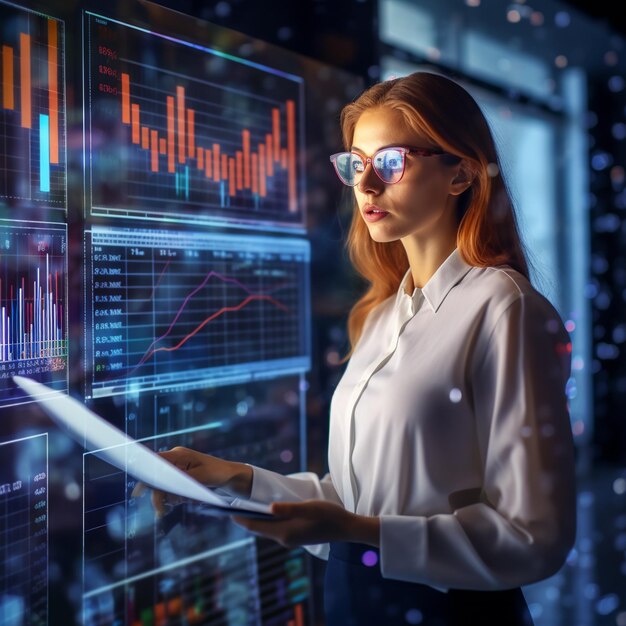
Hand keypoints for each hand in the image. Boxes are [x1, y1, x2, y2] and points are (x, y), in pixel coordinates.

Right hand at [131, 446, 251, 515]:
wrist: (230, 476)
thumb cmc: (217, 473)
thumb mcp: (201, 477)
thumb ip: (181, 479)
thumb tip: (165, 483)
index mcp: (178, 455)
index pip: (155, 462)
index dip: (144, 476)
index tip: (137, 492)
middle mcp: (175, 460)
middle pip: (157, 478)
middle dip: (158, 495)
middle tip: (161, 512)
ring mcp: (178, 468)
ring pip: (163, 486)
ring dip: (169, 498)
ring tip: (183, 502)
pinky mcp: (182, 477)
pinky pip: (171, 489)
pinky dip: (175, 497)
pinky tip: (184, 500)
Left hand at [232, 500, 379, 548]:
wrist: (346, 528)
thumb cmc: (329, 515)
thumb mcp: (310, 508)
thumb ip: (289, 508)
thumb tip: (268, 508)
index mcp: (285, 532)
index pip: (255, 526)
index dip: (240, 519)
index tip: (226, 511)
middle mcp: (284, 538)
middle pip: (258, 529)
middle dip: (244, 519)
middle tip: (229, 507)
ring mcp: (289, 539)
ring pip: (266, 529)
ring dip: (254, 520)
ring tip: (242, 507)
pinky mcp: (295, 536)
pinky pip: (274, 529)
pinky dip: (265, 521)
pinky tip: (264, 512)